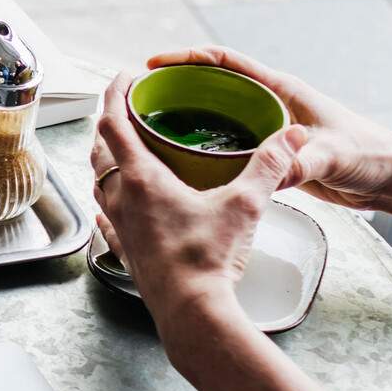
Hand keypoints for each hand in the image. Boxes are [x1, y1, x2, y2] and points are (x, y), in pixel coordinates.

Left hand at [91, 71, 307, 350]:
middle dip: (109, 123)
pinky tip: (112, 206)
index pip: (114, 122)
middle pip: (101, 149)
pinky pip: (105, 219)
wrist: (193, 314)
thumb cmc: (209, 260)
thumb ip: (268, 166)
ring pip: (99, 182)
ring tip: (123, 152)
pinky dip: (107, 202)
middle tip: (127, 110)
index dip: (115, 92)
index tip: (125, 76)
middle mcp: (121, 199)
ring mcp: (118, 226)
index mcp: (142, 179)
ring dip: (106, 161)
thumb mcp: (245, 205)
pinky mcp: (125, 251)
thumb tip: (292, 137)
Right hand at [145, 46, 391, 211]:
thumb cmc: (371, 155)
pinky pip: (229, 145)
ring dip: (188, 119)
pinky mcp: (272, 154)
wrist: (390, 179)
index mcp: (281, 90)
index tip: (155, 63)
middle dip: (177, 87)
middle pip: (212, 86)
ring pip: (217, 116)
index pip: (225, 62)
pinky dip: (205, 149)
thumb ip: (302, 163)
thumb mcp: (333, 156)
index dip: (187, 57)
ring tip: (153, 131)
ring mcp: (269, 129)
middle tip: (142, 99)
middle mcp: (271, 104)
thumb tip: (268, 175)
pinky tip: (185, 164)